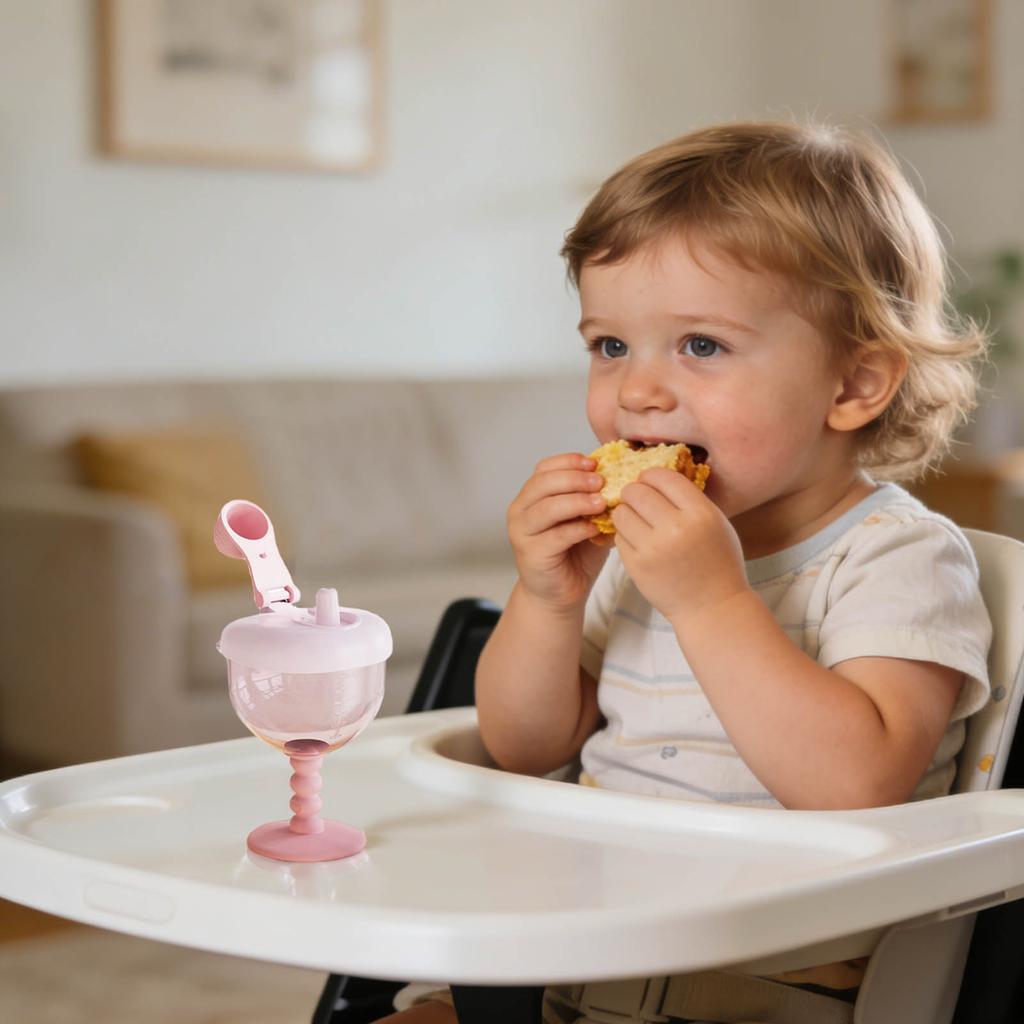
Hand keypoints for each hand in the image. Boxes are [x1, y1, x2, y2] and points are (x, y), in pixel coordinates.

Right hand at [508, 453, 610, 611]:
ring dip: (577, 501)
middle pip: (543, 483)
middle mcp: (520, 510)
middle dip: (575, 479)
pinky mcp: (531, 553)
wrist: (560, 594)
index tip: (595, 463)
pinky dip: (578, 529)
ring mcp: (522, 532)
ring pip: (547, 507)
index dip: (569, 461)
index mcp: (532, 496)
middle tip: (601, 481)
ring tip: (601, 503)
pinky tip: (595, 529)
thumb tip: (620, 475)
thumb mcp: (586, 518)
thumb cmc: (575, 554)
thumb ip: (594, 498)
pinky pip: (556, 535)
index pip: (544, 468)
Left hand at [612, 468, 748, 625]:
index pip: (662, 477)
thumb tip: (656, 474)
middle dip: (635, 493)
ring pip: (621, 512)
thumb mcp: (716, 522)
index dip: (651, 475)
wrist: (713, 607)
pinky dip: (626, 536)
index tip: (649, 481)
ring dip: (627, 513)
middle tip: (639, 501)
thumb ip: (689, 499)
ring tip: (638, 521)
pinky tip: (639, 542)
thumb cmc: (718, 561)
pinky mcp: (637, 566)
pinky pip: (619, 537)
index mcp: (700, 513)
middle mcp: (676, 529)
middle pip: (636, 491)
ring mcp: (653, 549)